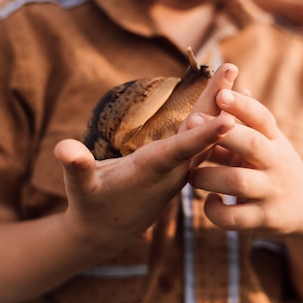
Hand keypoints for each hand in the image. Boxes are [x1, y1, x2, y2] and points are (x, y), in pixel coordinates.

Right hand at [54, 64, 237, 255]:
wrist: (106, 231)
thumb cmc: (91, 206)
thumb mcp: (80, 188)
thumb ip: (76, 168)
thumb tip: (63, 149)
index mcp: (151, 171)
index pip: (182, 151)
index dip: (205, 135)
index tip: (230, 118)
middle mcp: (172, 169)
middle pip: (201, 134)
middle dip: (219, 104)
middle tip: (235, 70)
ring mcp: (178, 168)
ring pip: (205, 134)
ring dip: (221, 107)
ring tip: (239, 79)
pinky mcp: (178, 167)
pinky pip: (202, 140)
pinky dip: (214, 119)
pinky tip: (228, 105)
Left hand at [189, 88, 302, 237]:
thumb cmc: (274, 166)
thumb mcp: (268, 142)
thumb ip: (242, 122)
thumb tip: (220, 87)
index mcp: (274, 140)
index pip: (262, 117)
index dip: (242, 106)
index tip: (221, 93)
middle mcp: (276, 162)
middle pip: (252, 144)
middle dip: (222, 133)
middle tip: (191, 121)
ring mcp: (271, 191)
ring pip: (238, 182)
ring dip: (208, 177)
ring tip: (191, 175)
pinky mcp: (265, 219)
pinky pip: (236, 218)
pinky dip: (216, 212)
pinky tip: (209, 202)